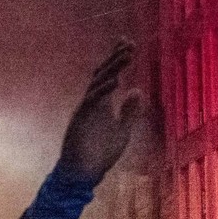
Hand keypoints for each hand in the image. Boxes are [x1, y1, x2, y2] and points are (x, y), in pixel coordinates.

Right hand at [57, 40, 144, 184]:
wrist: (83, 175)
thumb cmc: (100, 155)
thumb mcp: (123, 130)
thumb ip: (129, 111)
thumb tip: (137, 89)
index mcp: (102, 104)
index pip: (109, 76)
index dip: (117, 59)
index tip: (127, 43)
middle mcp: (92, 103)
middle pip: (103, 74)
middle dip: (116, 58)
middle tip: (129, 43)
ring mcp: (85, 110)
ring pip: (98, 83)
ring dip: (113, 68)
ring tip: (126, 56)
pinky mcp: (80, 120)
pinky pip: (92, 100)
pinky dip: (104, 89)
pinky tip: (116, 80)